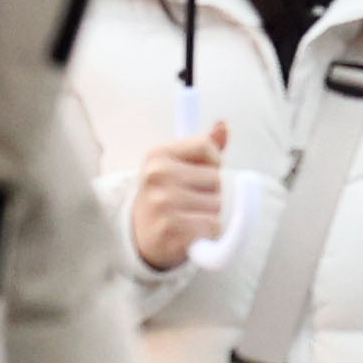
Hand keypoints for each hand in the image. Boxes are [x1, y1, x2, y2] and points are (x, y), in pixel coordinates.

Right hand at [128, 124, 228, 267]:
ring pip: (216, 204)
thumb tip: (223, 126)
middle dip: (210, 192)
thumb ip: (203, 146)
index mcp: (158, 154)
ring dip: (209, 214)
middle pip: (215, 178)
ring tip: (187, 218)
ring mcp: (163, 202)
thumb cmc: (166, 196)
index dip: (212, 163)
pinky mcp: (171, 229)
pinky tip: (190, 233)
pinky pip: (213, 226)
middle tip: (188, 202)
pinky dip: (208, 233)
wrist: (139, 237)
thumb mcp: (178, 166)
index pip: (207, 146)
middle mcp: (157, 175)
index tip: (198, 175)